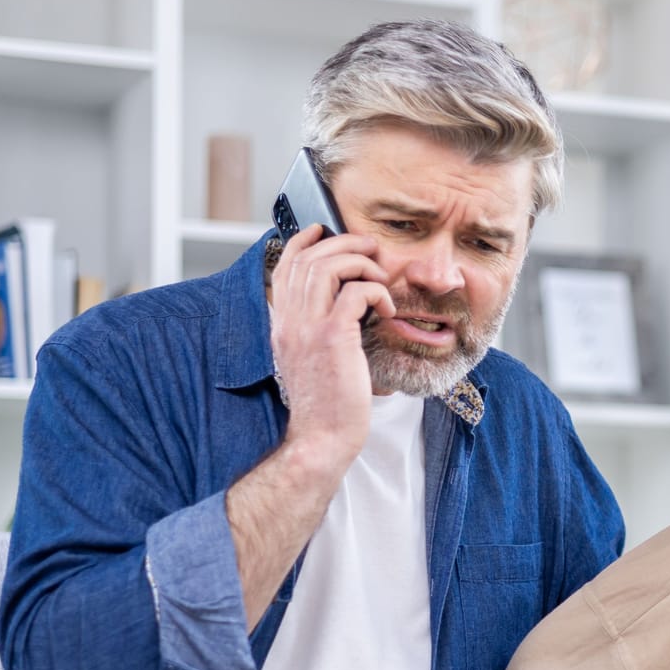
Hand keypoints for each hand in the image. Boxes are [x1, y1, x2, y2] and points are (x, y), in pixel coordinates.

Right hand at [268, 224, 395, 468]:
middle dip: (342, 242)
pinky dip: (377, 292)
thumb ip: (315, 330)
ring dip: (362, 263)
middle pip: (309, 258)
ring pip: (330, 267)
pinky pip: (356, 293)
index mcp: (282, 324)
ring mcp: (308, 328)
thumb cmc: (324, 405)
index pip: (284, 267)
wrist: (320, 438)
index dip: (303, 241)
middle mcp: (289, 320)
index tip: (323, 230)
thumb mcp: (310, 360)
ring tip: (381, 276)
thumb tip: (341, 306)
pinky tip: (387, 309)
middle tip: (369, 247)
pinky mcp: (333, 338)